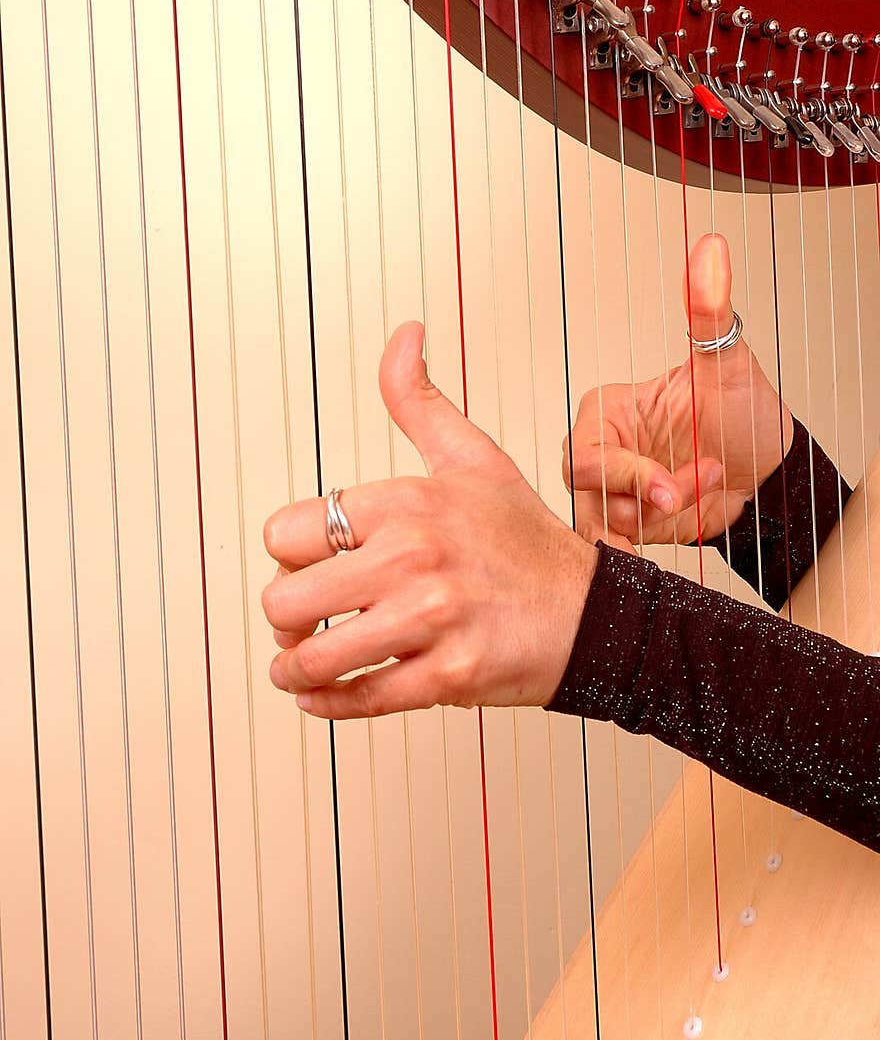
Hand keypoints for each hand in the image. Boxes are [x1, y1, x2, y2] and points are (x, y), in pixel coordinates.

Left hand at [262, 323, 597, 718]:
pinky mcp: (446, 678)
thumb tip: (404, 333)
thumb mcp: (472, 457)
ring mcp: (430, 621)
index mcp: (407, 502)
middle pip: (284, 601)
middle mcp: (413, 558)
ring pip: (312, 659)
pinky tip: (320, 695)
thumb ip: (418, 400)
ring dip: (293, 669)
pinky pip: (356, 701)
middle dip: (283, 617)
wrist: (595, 613)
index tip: (303, 565)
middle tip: (298, 621)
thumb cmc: (524, 540)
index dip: (285, 555)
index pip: (286, 532)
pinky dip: (324, 705)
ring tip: (298, 666)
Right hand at [565, 233, 792, 545]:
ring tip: (710, 482)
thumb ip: (710, 309)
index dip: (626, 472)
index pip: (588, 450)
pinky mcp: (630, 524)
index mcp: (607, 412)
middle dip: (644, 499)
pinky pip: (628, 543)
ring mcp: (615, 491)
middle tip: (682, 494)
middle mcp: (602, 451)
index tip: (666, 484)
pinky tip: (692, 512)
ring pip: (613, 522)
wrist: (771, 471)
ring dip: (666, 514)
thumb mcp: (728, 364)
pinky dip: (658, 537)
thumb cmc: (745, 414)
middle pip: (591, 491)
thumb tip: (710, 249)